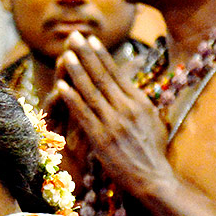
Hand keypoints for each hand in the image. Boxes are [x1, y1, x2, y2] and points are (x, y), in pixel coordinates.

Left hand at [52, 32, 173, 200]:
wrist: (154, 178)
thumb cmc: (154, 152)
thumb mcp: (153, 122)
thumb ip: (140, 104)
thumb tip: (130, 88)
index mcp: (140, 102)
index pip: (117, 74)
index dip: (102, 55)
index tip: (91, 40)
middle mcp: (127, 108)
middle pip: (102, 76)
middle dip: (86, 54)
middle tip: (74, 36)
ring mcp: (114, 123)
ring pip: (91, 92)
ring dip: (76, 71)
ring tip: (65, 54)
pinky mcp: (102, 139)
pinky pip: (84, 114)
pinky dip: (72, 98)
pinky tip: (62, 85)